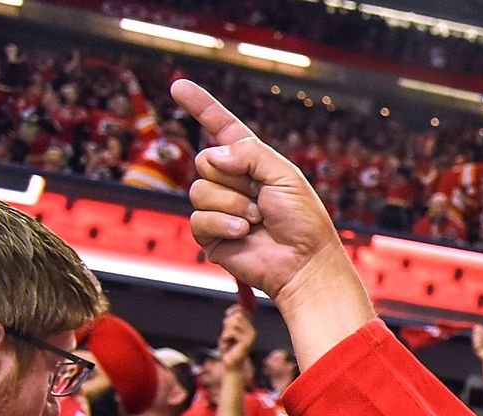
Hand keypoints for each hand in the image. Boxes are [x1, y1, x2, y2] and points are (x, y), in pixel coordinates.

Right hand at [172, 79, 371, 365]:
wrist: (304, 262)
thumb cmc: (303, 221)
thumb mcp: (285, 175)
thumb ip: (250, 154)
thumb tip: (214, 155)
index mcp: (251, 162)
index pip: (221, 128)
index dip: (201, 107)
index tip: (179, 85)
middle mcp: (232, 182)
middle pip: (205, 160)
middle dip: (233, 178)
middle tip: (261, 199)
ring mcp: (219, 207)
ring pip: (200, 190)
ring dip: (233, 204)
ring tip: (257, 220)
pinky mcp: (210, 233)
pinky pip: (198, 218)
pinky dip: (224, 224)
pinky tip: (245, 233)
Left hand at [219, 304, 255, 360]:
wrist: (231, 363)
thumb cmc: (229, 348)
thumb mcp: (229, 330)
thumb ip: (233, 320)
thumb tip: (237, 308)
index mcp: (249, 327)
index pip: (243, 310)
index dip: (233, 310)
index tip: (227, 316)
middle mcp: (252, 331)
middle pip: (237, 315)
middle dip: (227, 323)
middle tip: (227, 334)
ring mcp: (251, 336)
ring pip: (234, 322)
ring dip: (226, 331)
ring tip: (228, 339)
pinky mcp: (247, 342)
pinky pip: (231, 332)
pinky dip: (225, 337)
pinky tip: (229, 343)